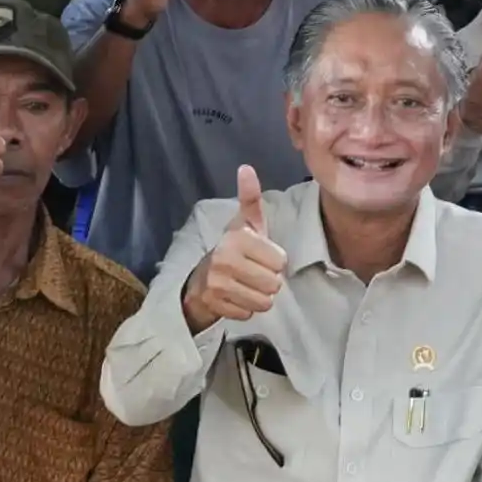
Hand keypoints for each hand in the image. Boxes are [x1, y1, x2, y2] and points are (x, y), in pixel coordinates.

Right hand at [183, 164, 288, 328]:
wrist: (202, 281)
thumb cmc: (234, 250)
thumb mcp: (246, 224)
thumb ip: (250, 198)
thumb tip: (246, 168)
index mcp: (237, 239)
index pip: (280, 261)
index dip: (275, 261)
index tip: (261, 257)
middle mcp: (225, 260)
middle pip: (274, 284)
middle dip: (269, 282)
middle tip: (255, 274)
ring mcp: (218, 284)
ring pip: (264, 302)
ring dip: (260, 297)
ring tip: (247, 286)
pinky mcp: (215, 305)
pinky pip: (249, 314)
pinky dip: (246, 309)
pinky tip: (236, 297)